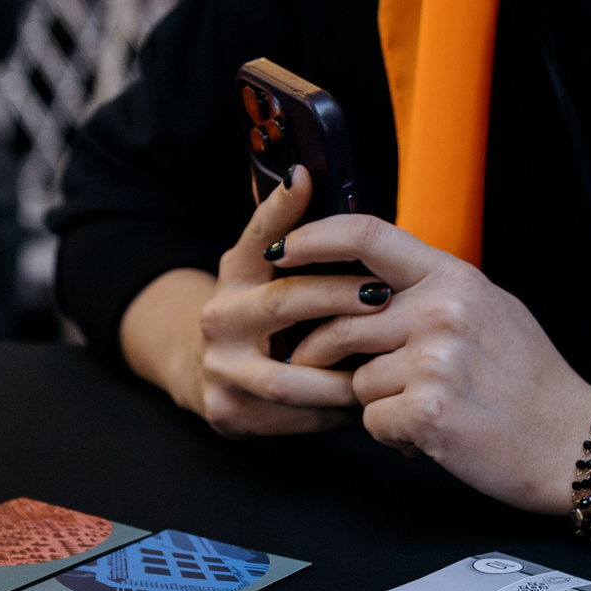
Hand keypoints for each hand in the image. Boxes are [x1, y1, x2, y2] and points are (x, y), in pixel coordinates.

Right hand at [117, 168, 400, 436]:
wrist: (206, 369)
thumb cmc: (258, 309)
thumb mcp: (262, 265)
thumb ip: (284, 226)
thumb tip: (303, 173)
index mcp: (235, 274)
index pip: (257, 234)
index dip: (281, 208)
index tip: (306, 179)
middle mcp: (220, 318)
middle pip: (283, 303)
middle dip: (337, 298)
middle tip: (381, 294)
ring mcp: (221, 369)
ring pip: (289, 378)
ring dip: (341, 372)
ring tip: (384, 362)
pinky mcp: (229, 412)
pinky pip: (294, 417)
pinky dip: (331, 410)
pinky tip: (361, 398)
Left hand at [280, 215, 590, 512]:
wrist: (572, 440)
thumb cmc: (531, 381)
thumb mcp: (490, 309)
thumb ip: (432, 291)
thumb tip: (373, 280)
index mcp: (452, 277)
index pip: (365, 235)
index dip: (313, 238)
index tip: (282, 250)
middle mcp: (440, 310)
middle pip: (341, 321)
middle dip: (326, 354)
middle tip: (332, 371)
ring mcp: (434, 360)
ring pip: (356, 379)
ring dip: (377, 402)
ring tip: (420, 406)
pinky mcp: (428, 410)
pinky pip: (373, 421)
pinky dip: (394, 435)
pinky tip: (430, 433)